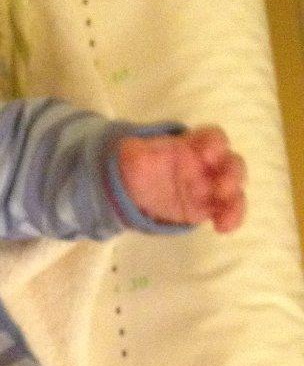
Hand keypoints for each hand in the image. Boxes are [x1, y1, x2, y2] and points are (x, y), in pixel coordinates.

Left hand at [116, 127, 246, 233]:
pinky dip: (231, 218)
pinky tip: (222, 228)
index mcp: (193, 145)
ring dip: (235, 201)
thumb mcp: (135, 154)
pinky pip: (226, 211)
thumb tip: (130, 148)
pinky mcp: (209, 207)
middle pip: (231, 163)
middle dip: (232, 174)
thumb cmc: (143, 164)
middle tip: (223, 188)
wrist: (139, 189)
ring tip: (226, 217)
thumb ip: (136, 151)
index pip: (212, 137)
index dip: (215, 143)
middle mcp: (209, 164)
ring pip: (234, 190)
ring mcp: (212, 186)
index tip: (209, 153)